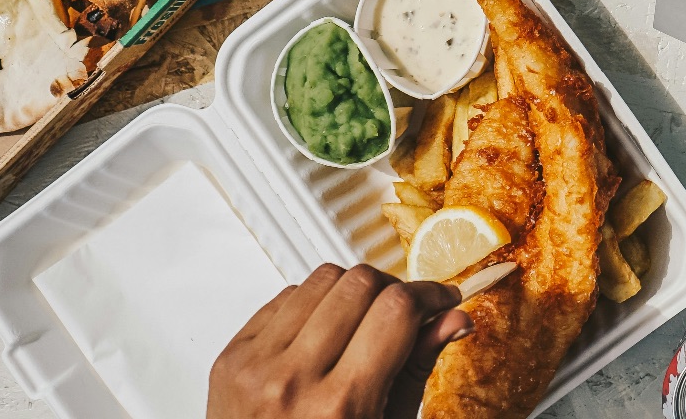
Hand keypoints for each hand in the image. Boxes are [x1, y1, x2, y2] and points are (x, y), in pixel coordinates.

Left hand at [207, 263, 471, 418]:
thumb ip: (416, 367)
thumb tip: (453, 318)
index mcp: (341, 406)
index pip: (396, 310)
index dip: (429, 294)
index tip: (441, 298)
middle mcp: (294, 381)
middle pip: (359, 283)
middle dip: (391, 290)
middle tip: (401, 313)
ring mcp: (256, 365)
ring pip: (321, 278)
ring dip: (351, 292)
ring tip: (359, 323)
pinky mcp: (232, 355)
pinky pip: (284, 297)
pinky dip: (312, 305)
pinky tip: (322, 335)